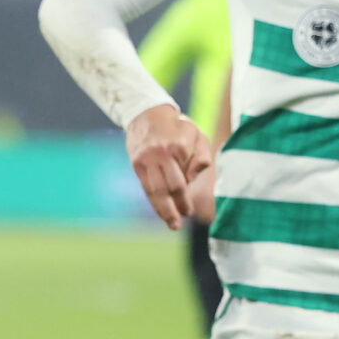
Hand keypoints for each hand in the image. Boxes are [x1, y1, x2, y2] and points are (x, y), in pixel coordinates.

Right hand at [124, 104, 214, 230]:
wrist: (147, 114)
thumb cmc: (178, 128)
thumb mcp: (197, 136)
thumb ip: (202, 157)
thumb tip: (192, 179)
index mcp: (177, 147)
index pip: (183, 179)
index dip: (185, 197)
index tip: (189, 211)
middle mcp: (160, 153)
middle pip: (168, 187)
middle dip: (175, 207)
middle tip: (180, 223)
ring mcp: (146, 158)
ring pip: (154, 190)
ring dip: (162, 210)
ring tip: (171, 224)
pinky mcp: (136, 163)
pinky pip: (145, 186)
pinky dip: (153, 201)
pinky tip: (160, 211)